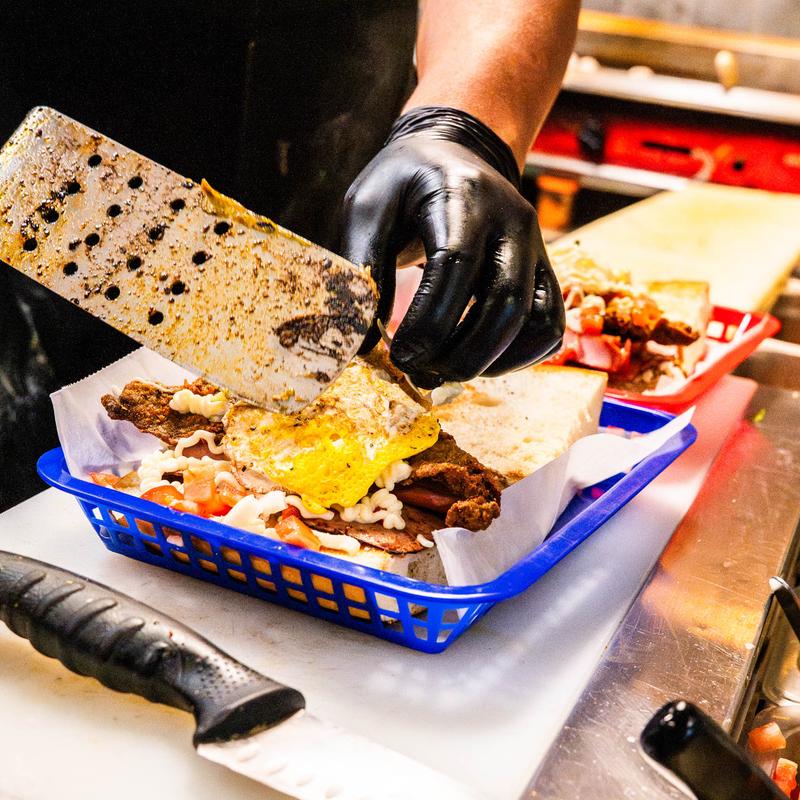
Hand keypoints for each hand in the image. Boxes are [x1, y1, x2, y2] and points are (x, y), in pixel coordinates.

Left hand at [341, 106, 564, 388]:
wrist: (455, 153)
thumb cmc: (403, 183)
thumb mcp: (367, 207)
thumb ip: (362, 265)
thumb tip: (362, 341)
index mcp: (463, 195)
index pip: (456, 266)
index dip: (429, 321)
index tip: (400, 355)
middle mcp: (511, 219)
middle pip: (505, 304)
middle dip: (460, 354)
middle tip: (419, 371)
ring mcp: (535, 246)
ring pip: (534, 322)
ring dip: (491, 362)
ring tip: (445, 371)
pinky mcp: (544, 270)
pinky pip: (548, 326)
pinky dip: (517, 357)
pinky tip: (477, 362)